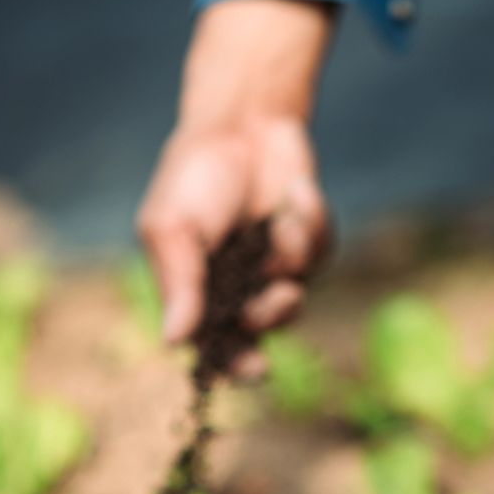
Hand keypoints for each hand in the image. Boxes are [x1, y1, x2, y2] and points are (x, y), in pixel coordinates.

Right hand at [135, 0, 333, 375]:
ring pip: (298, 293)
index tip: (258, 369)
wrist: (241, 124)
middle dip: (275, 315)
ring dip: (293, 254)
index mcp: (197, 294)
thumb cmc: (193, 176)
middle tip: (283, 296)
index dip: (237, 365)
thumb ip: (179, 284)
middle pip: (262, 332)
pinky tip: (296, 192)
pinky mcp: (308, 247)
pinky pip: (321, 253)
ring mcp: (275, 271)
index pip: (216, 346)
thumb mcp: (173, 228)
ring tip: (282, 222)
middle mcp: (237, 291)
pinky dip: (310, 221)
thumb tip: (172, 343)